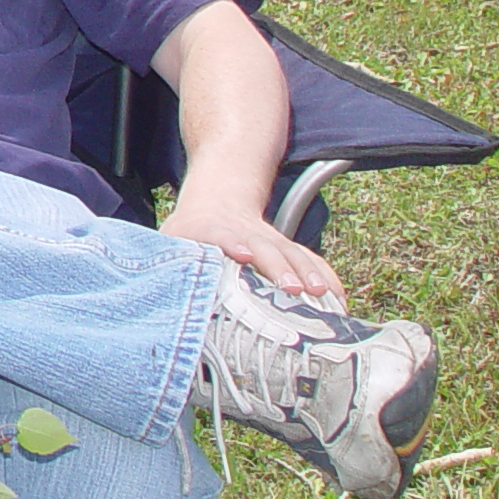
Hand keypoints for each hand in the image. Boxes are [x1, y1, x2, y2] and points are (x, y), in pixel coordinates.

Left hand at [160, 202, 345, 304]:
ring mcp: (269, 241)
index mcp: (212, 232)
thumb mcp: (173, 240)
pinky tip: (339, 298)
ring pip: (292, 253)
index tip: (243, 254)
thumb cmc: (190, 232)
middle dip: (278, 265)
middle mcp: (245, 235)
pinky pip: (309, 260)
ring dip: (308, 272)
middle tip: (292, 287)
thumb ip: (168, 264)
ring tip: (323, 294)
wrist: (217, 200)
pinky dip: (325, 276)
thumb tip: (159, 295)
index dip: (232, 243)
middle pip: (264, 247)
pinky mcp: (286, 249)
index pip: (222, 235)